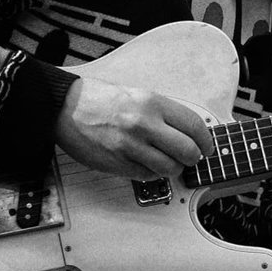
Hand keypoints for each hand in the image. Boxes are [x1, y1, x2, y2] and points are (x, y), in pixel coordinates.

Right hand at [55, 76, 213, 178]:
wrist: (65, 107)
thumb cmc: (100, 99)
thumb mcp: (138, 94)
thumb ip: (163, 113)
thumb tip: (190, 131)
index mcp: (152, 103)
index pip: (194, 125)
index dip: (206, 140)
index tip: (207, 146)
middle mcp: (143, 124)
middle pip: (188, 151)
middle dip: (194, 158)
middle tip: (191, 157)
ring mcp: (130, 146)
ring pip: (170, 169)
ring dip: (174, 169)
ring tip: (167, 161)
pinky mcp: (118, 164)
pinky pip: (147, 176)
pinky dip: (152, 173)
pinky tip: (146, 163)